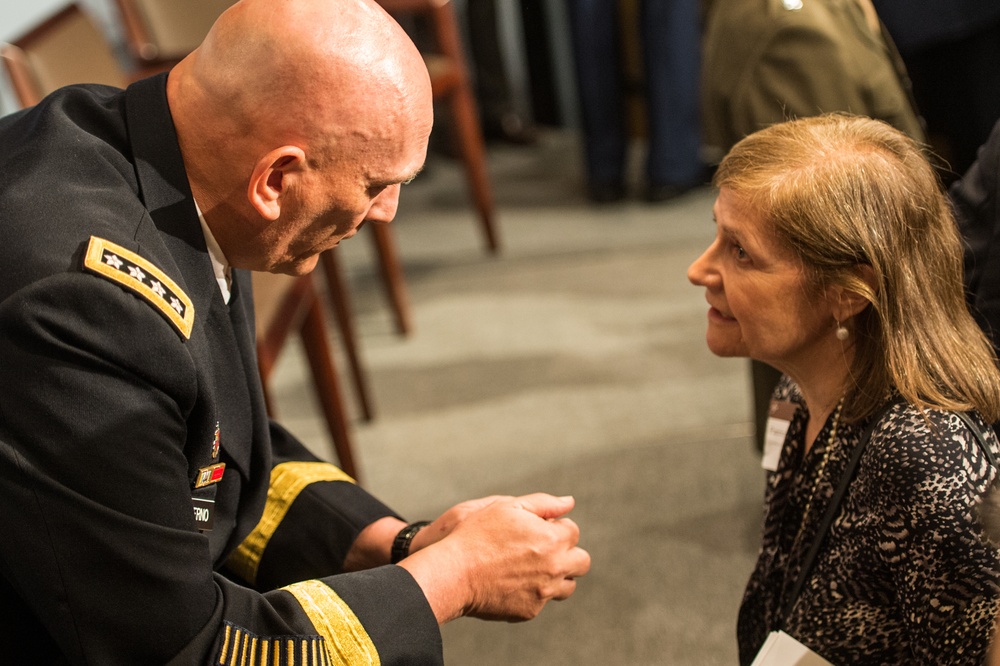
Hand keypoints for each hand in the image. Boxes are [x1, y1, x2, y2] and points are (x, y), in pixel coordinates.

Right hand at [399, 493, 590, 623]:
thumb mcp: (507, 508)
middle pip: (581, 562)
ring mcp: (544, 592)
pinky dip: (533, 592)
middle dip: (567, 553)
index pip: (573, 532)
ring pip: (567, 586)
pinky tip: (512, 582)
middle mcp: (554, 567)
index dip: (555, 527)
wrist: (453, 574)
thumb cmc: (476, 535)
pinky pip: (543, 601)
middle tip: (542, 550)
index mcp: (552, 539)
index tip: (537, 529)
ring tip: (530, 568)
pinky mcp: (530, 611)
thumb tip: (569, 502)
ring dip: (557, 576)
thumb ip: (544, 504)